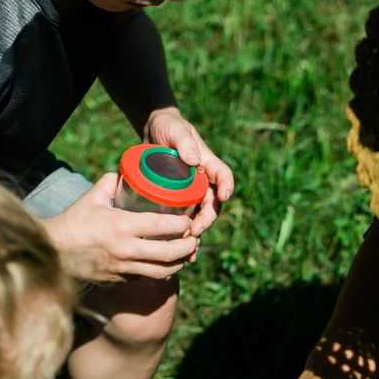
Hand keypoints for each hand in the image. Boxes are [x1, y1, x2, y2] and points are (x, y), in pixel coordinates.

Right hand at [43, 174, 197, 281]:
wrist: (54, 252)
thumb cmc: (74, 222)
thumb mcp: (92, 197)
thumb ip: (111, 182)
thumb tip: (126, 172)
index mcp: (122, 226)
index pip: (162, 225)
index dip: (182, 224)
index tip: (188, 219)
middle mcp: (126, 250)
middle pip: (170, 253)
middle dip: (188, 246)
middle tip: (194, 239)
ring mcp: (125, 269)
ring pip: (163, 271)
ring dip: (180, 263)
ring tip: (186, 253)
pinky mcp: (121, 280)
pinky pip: (148, 276)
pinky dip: (161, 270)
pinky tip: (166, 262)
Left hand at [146, 107, 233, 240]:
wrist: (152, 132)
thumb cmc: (166, 125)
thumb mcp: (174, 128)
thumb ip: (183, 140)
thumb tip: (193, 159)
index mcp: (207, 163)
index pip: (223, 177)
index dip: (226, 187)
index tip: (223, 197)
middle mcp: (203, 181)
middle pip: (212, 205)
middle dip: (206, 220)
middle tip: (195, 231)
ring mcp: (191, 193)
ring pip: (199, 217)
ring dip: (197, 235)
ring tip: (189, 250)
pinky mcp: (178, 201)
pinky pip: (185, 221)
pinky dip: (184, 238)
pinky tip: (179, 253)